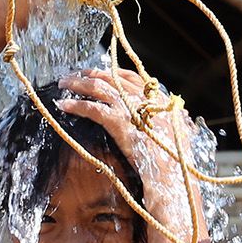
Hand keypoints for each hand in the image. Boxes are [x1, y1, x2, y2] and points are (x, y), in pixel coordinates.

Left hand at [56, 69, 199, 224]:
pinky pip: (91, 108)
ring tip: (62, 85)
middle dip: (88, 74)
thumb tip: (179, 117)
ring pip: (97, 87)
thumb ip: (173, 120)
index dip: (111, 72)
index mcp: (157, 98)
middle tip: (72, 76)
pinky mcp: (118, 121)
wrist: (170, 171)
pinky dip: (75, 105)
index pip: (130, 77)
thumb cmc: (175, 157)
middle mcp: (143, 97)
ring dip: (77, 84)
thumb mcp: (179, 131)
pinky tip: (63, 105)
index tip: (96, 71)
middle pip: (110, 78)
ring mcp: (129, 107)